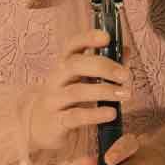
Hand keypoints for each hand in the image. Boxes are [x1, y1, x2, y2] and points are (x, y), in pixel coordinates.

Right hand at [28, 28, 130, 153]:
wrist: (38, 126)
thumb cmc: (67, 99)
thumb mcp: (82, 80)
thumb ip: (104, 66)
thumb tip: (126, 50)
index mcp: (64, 64)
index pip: (72, 45)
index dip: (88, 38)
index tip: (107, 37)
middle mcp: (56, 79)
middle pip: (75, 65)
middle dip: (103, 67)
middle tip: (125, 75)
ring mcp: (54, 100)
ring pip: (76, 91)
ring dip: (104, 91)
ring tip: (125, 94)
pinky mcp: (56, 122)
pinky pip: (75, 116)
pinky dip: (95, 114)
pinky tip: (112, 113)